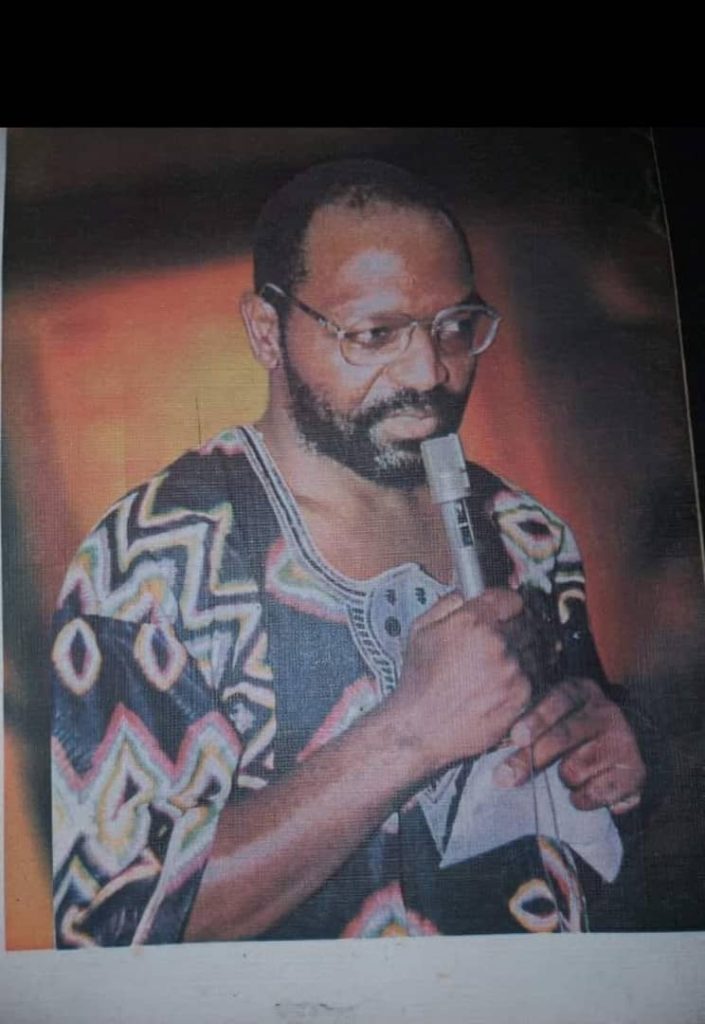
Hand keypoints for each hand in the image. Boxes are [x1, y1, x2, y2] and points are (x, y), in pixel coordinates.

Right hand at [388, 588, 531, 775]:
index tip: (505, 611)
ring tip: (500, 664)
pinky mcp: (521, 695)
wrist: (420, 726)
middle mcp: (496, 642)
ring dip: (522, 651)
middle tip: (502, 640)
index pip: (510, 598)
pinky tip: (503, 682)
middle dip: (515, 628)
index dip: (506, 605)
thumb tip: (468, 593)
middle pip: (525, 622)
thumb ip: (448, 603)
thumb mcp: (420, 629)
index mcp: (472, 621)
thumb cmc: (418, 681)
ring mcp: (511, 669)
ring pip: (533, 648)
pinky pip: (535, 675)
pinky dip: (524, 676)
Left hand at [494, 677, 645, 813]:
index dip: (536, 719)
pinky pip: (593, 794)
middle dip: (530, 759)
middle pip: (564, 736)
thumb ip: (529, 730)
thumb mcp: (555, 719)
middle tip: (505, 778)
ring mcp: (624, 742)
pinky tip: (582, 791)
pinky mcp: (635, 773)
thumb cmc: (573, 734)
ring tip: (566, 775)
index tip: (516, 737)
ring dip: (561, 779)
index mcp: (582, 691)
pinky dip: (580, 799)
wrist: (622, 752)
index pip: (559, 700)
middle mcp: (606, 712)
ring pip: (575, 769)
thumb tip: (499, 764)